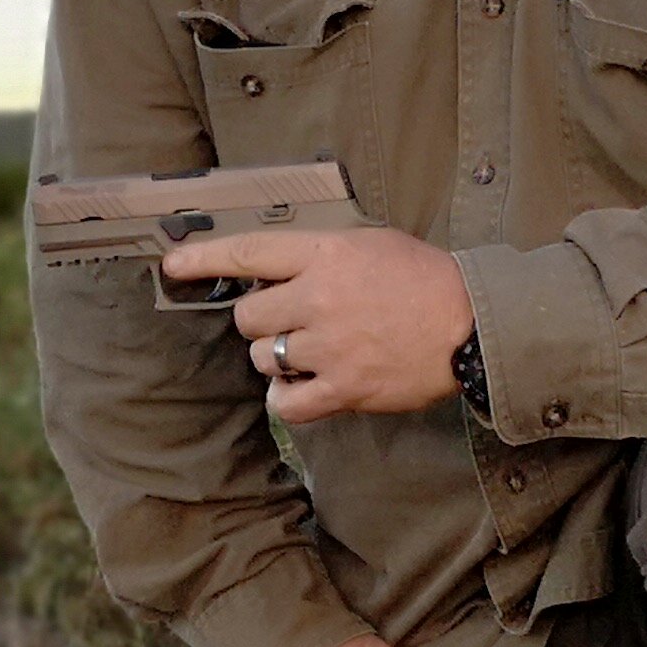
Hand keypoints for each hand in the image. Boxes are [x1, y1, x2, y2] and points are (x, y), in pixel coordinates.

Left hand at [159, 226, 473, 421]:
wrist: (472, 325)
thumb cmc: (424, 280)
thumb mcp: (370, 243)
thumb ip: (319, 255)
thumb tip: (271, 272)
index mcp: (326, 255)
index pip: (249, 252)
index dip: (203, 258)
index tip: (173, 264)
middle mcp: (320, 299)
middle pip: (248, 316)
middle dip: (259, 321)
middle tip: (290, 322)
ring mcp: (331, 347)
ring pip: (263, 358)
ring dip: (275, 358)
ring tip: (308, 352)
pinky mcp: (345, 388)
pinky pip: (287, 403)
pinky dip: (286, 399)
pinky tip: (300, 389)